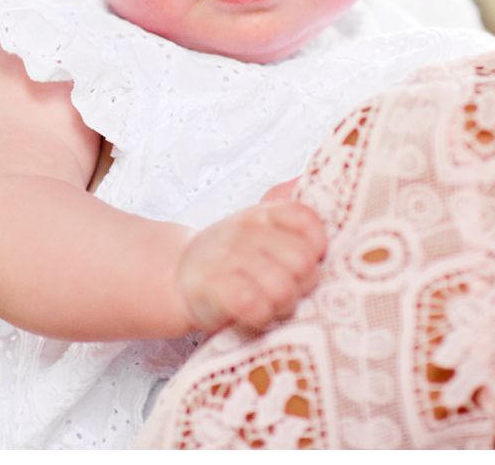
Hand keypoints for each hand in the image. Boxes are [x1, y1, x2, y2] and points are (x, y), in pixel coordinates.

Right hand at [176, 201, 326, 332]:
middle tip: (287, 292)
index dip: (316, 247)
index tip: (307, 262)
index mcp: (263, 214)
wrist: (177, 275)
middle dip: (302, 284)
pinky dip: (260, 315)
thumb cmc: (231, 257)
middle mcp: (246, 230)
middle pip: (302, 261)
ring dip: (281, 305)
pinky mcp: (214, 287)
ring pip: (282, 288)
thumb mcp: (259, 227)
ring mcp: (228, 257)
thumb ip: (289, 216)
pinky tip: (254, 314)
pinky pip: (254, 304)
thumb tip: (306, 180)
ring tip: (270, 305)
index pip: (307, 220)